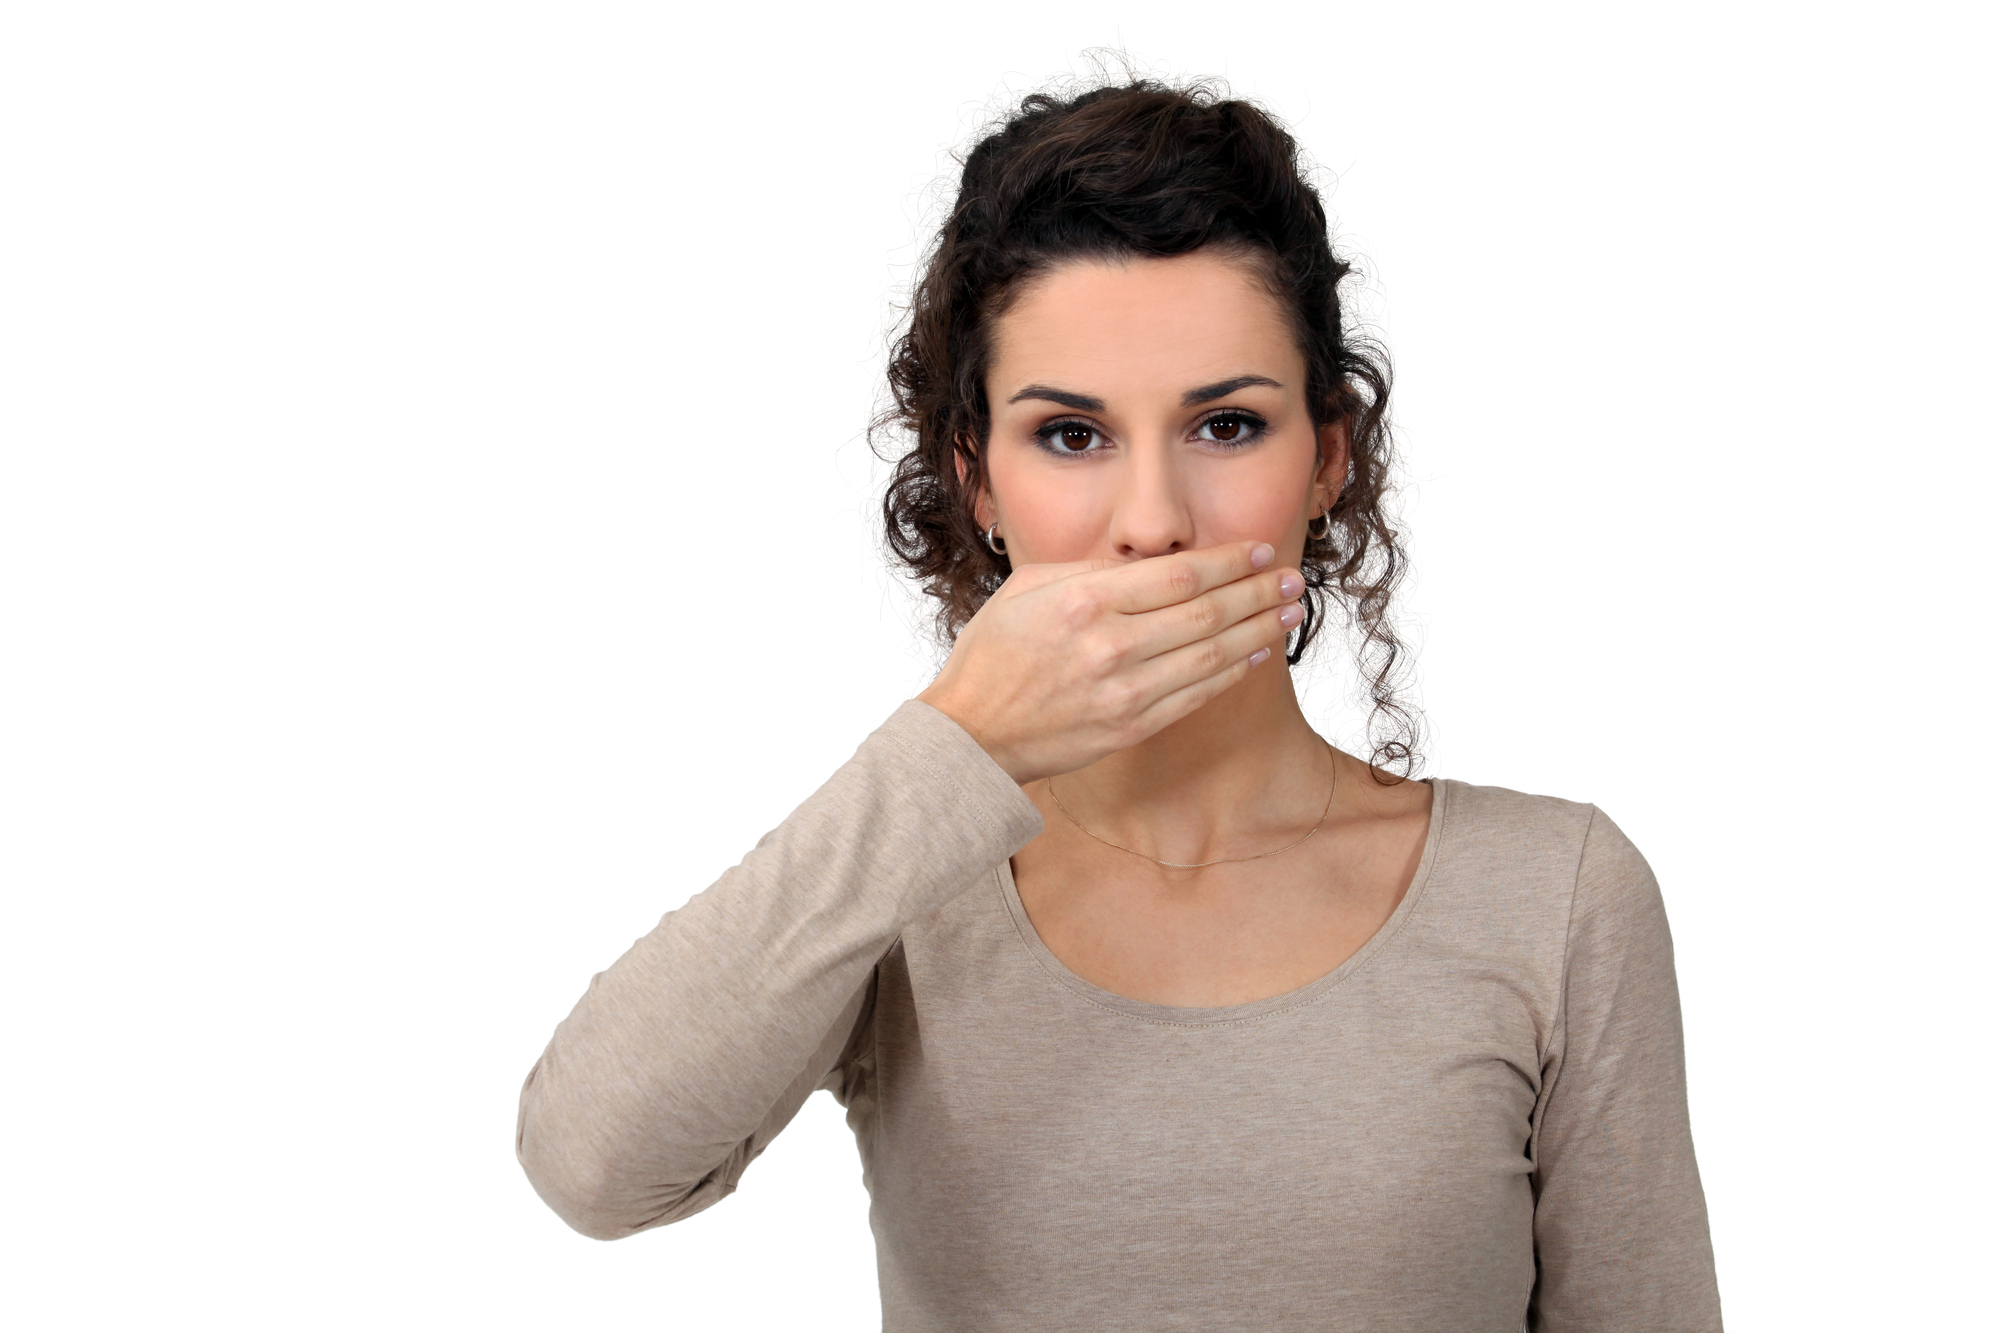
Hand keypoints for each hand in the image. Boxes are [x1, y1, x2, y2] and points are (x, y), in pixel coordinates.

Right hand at [917, 541, 1304, 784]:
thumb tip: (1151, 562)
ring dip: (1259, 630)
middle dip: (1258, 592)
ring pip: (1211, 655)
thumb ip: (1090, 571)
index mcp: (1083, 601)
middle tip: (1294, 579)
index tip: (1260, 552)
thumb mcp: (1028, 590)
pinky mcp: (1130, 727)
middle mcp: (1109, 645)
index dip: (1229, 562)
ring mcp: (1123, 691)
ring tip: (1290, 612)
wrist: (972, 733)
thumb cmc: (994, 654)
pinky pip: (1196, 695)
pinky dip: (1232, 672)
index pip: (1179, 574)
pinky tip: (1256, 654)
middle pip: (1206, 612)